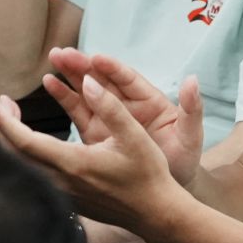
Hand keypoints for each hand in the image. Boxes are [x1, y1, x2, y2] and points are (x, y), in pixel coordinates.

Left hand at [0, 75, 193, 238]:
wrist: (155, 213)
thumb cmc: (147, 174)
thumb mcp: (134, 135)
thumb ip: (109, 106)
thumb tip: (88, 80)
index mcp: (73, 163)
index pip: (25, 141)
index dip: (5, 120)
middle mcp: (61, 182)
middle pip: (14, 156)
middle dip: (3, 127)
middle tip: (2, 103)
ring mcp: (62, 195)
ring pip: (21, 168)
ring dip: (12, 141)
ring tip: (13, 117)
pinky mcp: (67, 200)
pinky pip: (33, 176)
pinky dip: (23, 155)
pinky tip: (32, 141)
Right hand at [44, 48, 203, 187]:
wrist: (167, 189)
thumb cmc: (183, 159)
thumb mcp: (190, 135)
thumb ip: (191, 109)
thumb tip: (192, 80)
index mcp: (149, 100)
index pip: (128, 80)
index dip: (113, 68)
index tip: (97, 58)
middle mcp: (127, 104)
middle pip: (103, 79)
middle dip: (84, 64)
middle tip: (65, 53)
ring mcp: (109, 116)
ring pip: (88, 89)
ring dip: (71, 74)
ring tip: (54, 58)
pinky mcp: (95, 131)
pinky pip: (78, 110)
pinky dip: (64, 96)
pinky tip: (49, 83)